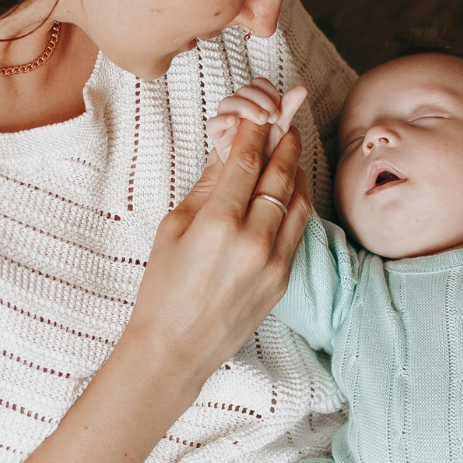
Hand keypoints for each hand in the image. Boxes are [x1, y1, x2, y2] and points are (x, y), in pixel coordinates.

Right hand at [126, 113, 311, 389]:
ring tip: (290, 151)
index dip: (257, 131)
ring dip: (297, 169)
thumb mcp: (173, 228)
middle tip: (285, 121)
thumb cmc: (164, 287)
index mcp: (218, 222)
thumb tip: (226, 148)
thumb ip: (206, 185)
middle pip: (280, 174)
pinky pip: (298, 228)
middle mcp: (253, 239)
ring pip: (299, 199)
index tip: (260, 114)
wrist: (175, 348)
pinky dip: (297, 202)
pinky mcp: (284, 278)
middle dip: (284, 141)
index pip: (247, 161)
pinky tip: (289, 189)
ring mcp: (274, 261)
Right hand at [207, 77, 308, 162]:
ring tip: (262, 121)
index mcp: (254, 104)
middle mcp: (239, 110)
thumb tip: (302, 89)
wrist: (260, 175)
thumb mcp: (281, 127)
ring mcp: (227, 123)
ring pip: (227, 103)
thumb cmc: (268, 149)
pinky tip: (233, 122)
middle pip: (243, 91)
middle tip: (272, 117)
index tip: (278, 108)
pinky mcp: (218, 137)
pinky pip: (212, 124)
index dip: (268, 91)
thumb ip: (288, 107)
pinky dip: (222, 120)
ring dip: (246, 107)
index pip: (257, 84)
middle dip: (260, 100)